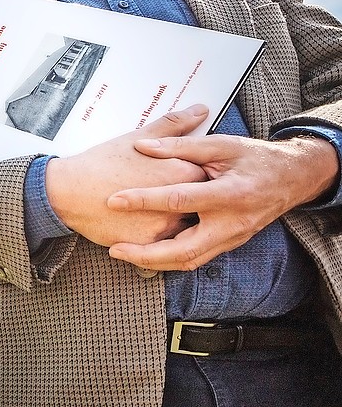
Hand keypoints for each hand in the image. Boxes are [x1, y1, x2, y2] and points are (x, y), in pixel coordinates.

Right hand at [45, 104, 210, 246]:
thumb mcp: (139, 137)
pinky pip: (169, 246)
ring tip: (165, 212)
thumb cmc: (102, 162)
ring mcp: (166, 226)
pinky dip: (166, 239)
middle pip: (204, 205)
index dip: (200, 176)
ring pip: (190, 228)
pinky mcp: (151, 244)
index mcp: (182, 172)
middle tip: (180, 195)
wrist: (68, 191)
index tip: (191, 175)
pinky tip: (151, 226)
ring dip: (183, 221)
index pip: (211, 176)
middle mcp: (180, 202)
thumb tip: (201, 110)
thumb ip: (175, 124)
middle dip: (197, 201)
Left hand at [105, 124, 338, 270]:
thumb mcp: (221, 145)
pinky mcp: (228, 243)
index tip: (114, 199)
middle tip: (115, 249)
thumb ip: (181, 146)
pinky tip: (146, 252)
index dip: (144, 200)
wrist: (293, 178)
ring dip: (155, 261)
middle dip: (147, 254)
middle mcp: (231, 223)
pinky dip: (169, 259)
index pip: (180, 200)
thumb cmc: (255, 158)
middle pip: (184, 250)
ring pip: (189, 261)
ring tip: (124, 253)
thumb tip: (143, 146)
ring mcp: (232, 238)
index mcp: (230, 194)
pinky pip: (196, 257)